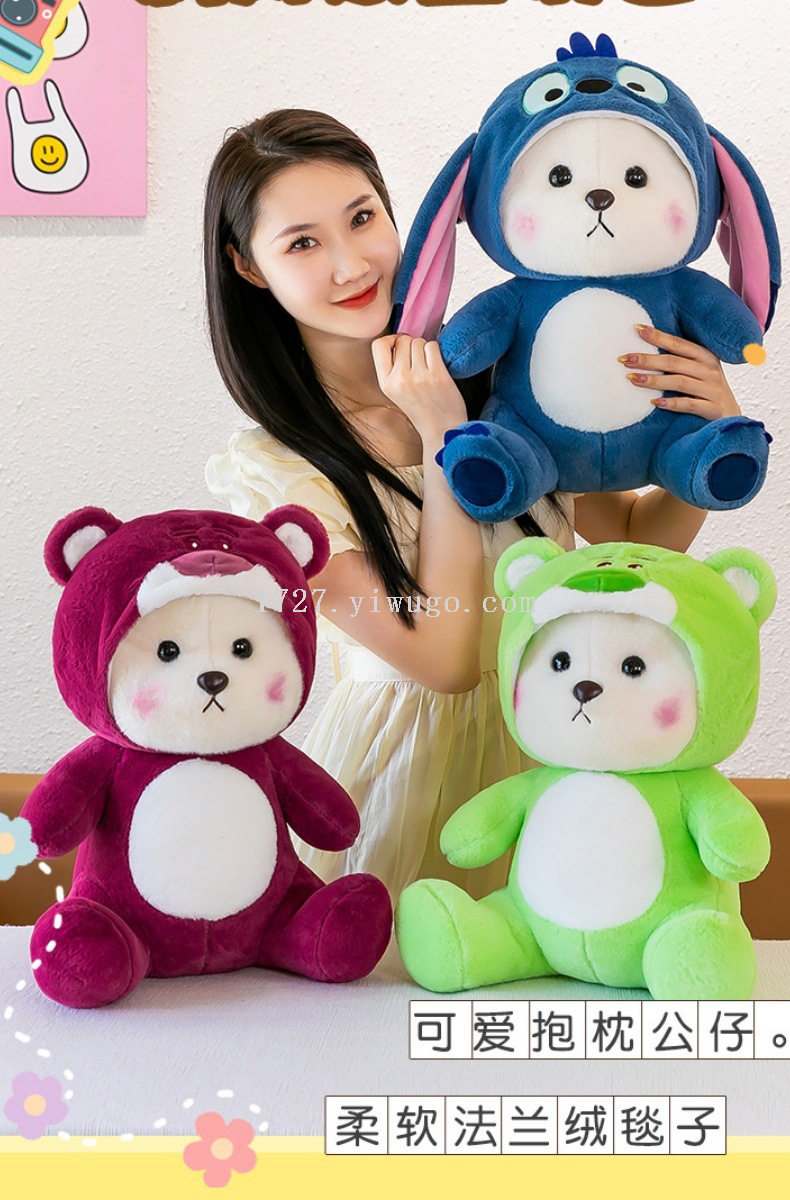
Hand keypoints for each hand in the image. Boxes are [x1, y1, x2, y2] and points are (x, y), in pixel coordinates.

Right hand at [371, 335, 467, 441]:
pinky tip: (437, 367)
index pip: (378, 345)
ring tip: (428, 367)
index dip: (391, 340)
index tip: (399, 346)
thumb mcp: (396, 392)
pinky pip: (433, 346)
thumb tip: (399, 339)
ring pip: (419, 341)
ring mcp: (418, 377)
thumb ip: (393, 369)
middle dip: (411, 345)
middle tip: (419, 361)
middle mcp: (399, 379)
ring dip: (425, 349)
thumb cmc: (422, 410)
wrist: (442, 430)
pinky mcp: (437, 375)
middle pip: (402, 340)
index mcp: (386, 383)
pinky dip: (436, 352)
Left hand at [619, 325, 740, 419]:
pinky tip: (654, 402)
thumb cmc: (708, 393)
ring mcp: (713, 390)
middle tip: (624, 359)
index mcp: (705, 357)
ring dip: (654, 380)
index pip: (678, 344)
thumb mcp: (699, 373)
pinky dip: (671, 403)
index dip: (657, 336)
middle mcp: (710, 370)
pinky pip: (689, 405)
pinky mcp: (713, 409)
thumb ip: (680, 362)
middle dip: (648, 359)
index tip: (636, 329)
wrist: (732, 420)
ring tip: (632, 379)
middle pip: (674, 362)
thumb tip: (645, 352)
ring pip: (680, 382)